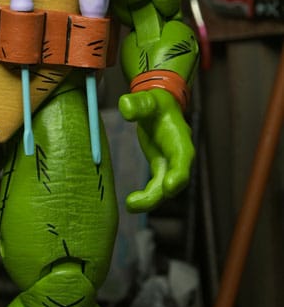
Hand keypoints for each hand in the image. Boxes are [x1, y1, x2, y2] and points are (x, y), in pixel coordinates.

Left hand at [118, 87, 193, 212]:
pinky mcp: (161, 169)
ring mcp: (171, 165)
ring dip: (149, 201)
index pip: (182, 160)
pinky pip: (156, 188)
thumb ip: (138, 104)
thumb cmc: (155, 103)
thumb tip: (125, 107)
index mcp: (180, 140)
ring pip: (165, 189)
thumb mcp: (147, 100)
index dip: (178, 174)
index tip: (169, 187)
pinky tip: (131, 204)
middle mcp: (180, 157)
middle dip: (158, 195)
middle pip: (175, 181)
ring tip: (130, 206)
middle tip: (135, 203)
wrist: (158, 106)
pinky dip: (145, 198)